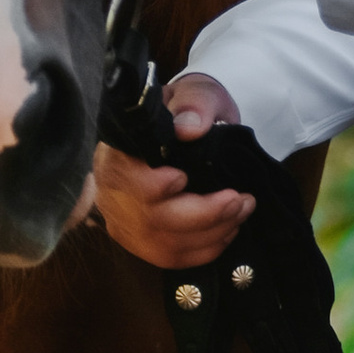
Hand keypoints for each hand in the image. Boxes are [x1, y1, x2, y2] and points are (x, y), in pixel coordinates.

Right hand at [90, 73, 254, 272]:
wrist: (186, 132)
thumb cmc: (187, 112)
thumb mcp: (194, 94)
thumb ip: (194, 105)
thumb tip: (190, 128)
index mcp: (116, 151)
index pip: (119, 176)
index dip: (149, 186)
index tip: (182, 178)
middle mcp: (112, 192)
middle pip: (149, 219)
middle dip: (201, 214)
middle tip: (239, 199)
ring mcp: (124, 222)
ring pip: (163, 245)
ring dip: (210, 233)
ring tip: (242, 210)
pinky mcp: (141, 243)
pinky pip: (171, 259)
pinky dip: (205, 249)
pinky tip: (227, 231)